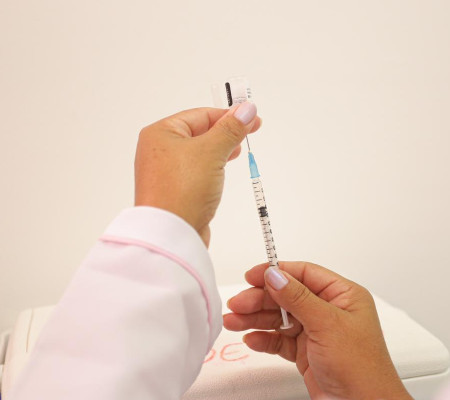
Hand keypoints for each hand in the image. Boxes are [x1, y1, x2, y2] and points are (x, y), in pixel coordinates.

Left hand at [134, 103, 260, 245]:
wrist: (170, 234)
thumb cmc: (183, 189)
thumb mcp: (211, 151)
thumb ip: (230, 129)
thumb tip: (247, 108)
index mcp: (160, 133)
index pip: (200, 115)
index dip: (229, 115)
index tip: (252, 118)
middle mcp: (158, 150)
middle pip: (198, 133)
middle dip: (225, 132)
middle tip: (250, 132)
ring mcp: (164, 171)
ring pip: (198, 152)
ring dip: (219, 149)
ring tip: (238, 149)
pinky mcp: (173, 189)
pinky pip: (195, 170)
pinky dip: (211, 166)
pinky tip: (222, 169)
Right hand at [223, 262, 412, 399]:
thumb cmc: (362, 369)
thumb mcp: (327, 325)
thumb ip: (298, 298)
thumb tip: (275, 275)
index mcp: (342, 295)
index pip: (303, 274)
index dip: (276, 273)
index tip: (253, 276)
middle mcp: (328, 310)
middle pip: (286, 296)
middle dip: (259, 300)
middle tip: (238, 304)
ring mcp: (316, 331)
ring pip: (279, 317)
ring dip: (255, 319)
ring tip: (234, 321)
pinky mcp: (306, 351)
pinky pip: (279, 339)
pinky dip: (264, 338)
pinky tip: (251, 339)